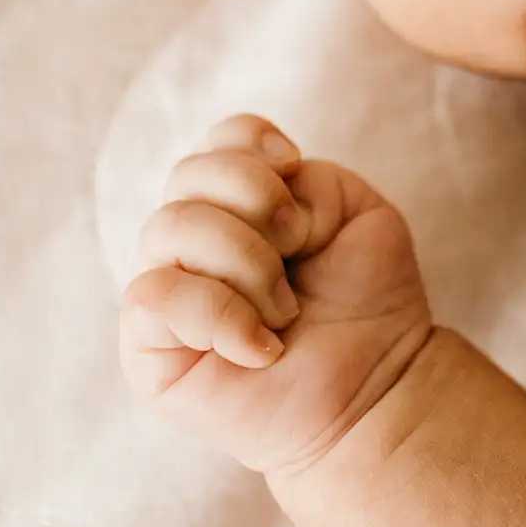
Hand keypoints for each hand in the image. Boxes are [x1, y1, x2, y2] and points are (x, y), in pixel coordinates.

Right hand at [119, 114, 432, 476]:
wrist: (377, 386)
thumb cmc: (365, 302)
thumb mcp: (353, 212)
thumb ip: (304, 179)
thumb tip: (249, 207)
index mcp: (236, 202)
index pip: (218, 140)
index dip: (254, 145)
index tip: (297, 178)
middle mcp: (192, 239)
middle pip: (191, 173)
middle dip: (260, 203)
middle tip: (300, 252)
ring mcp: (166, 289)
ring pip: (171, 227)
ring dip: (249, 265)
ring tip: (286, 311)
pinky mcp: (148, 347)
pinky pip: (155, 295)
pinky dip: (220, 315)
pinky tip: (260, 348)